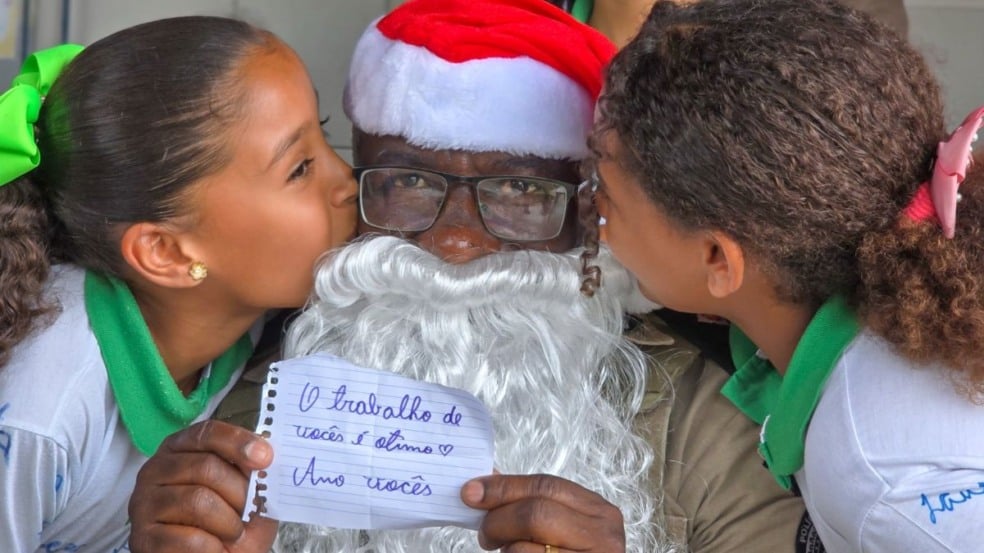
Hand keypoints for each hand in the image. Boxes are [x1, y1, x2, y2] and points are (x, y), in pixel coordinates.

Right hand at [128, 420, 277, 552]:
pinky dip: (211, 547)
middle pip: (206, 467)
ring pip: (197, 501)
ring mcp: (144, 503)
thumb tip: (267, 456)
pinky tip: (214, 548)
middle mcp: (156, 470)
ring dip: (228, 523)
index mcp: (182, 449)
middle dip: (239, 493)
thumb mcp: (248, 497)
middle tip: (248, 513)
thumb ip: (255, 476)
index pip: (207, 433)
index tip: (265, 458)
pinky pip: (188, 538)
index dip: (238, 442)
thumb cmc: (228, 526)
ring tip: (232, 534)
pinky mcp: (143, 537)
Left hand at [461, 474, 625, 552]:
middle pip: (535, 514)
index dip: (503, 487)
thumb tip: (484, 486)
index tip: (471, 492)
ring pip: (525, 550)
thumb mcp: (562, 527)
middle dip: (498, 521)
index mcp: (599, 513)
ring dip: (506, 552)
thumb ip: (530, 505)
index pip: (545, 486)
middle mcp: (603, 538)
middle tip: (485, 535)